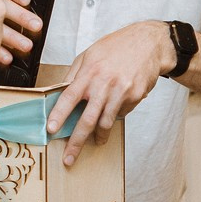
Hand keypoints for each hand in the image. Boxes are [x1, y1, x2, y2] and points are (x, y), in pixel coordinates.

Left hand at [47, 20, 173, 164]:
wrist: (149, 43)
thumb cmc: (117, 47)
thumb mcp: (90, 54)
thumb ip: (75, 74)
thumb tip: (61, 91)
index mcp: (90, 71)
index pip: (69, 96)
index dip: (59, 114)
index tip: (51, 129)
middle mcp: (105, 83)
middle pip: (87, 118)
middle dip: (76, 141)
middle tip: (69, 158)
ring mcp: (121, 91)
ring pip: (106, 122)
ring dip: (99, 136)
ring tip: (96, 142)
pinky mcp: (135, 96)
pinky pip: (121, 113)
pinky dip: (116, 115)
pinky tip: (117, 108)